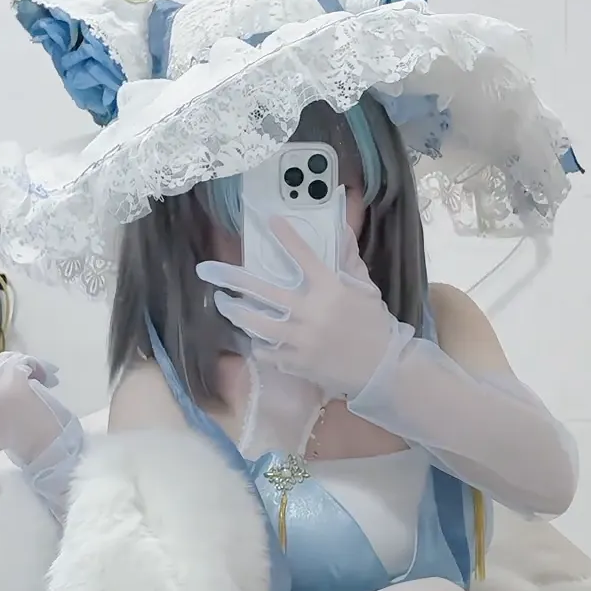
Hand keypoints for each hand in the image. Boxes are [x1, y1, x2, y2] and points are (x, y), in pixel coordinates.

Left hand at [196, 221, 399, 399]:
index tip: (270, 221)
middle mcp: (311, 312)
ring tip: (225, 304)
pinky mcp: (296, 362)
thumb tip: (341, 230)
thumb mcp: (366, 289)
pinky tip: (253, 338)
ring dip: (236, 312)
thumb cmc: (375, 325)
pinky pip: (268, 351)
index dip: (287, 237)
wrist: (382, 369)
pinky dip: (259, 344)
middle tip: (208, 271)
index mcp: (331, 289)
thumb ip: (350, 260)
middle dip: (232, 279)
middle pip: (263, 291)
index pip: (304, 256)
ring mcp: (301, 339)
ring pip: (257, 324)